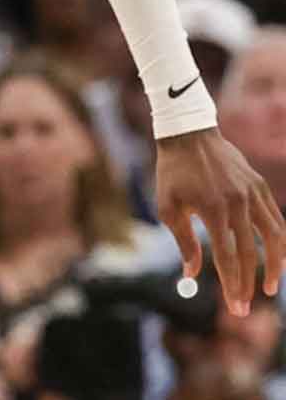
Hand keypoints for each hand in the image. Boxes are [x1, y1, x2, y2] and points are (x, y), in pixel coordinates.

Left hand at [155, 128, 285, 315]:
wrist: (189, 135)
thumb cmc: (173, 174)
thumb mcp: (168, 207)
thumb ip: (184, 242)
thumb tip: (192, 274)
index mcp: (212, 210)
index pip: (227, 257)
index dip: (232, 284)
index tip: (235, 306)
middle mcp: (237, 203)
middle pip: (251, 253)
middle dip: (248, 284)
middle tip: (244, 308)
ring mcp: (253, 194)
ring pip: (274, 237)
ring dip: (275, 265)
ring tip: (271, 287)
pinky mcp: (260, 186)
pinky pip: (276, 218)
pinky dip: (279, 240)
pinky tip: (276, 256)